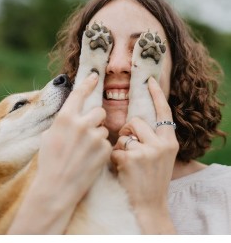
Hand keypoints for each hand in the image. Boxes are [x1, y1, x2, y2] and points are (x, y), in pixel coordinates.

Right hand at [8, 73, 111, 233]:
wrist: (56, 188)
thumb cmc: (49, 162)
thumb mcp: (48, 136)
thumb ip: (62, 123)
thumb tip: (70, 115)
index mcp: (65, 118)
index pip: (79, 94)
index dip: (88, 83)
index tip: (95, 76)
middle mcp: (81, 124)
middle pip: (100, 112)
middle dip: (96, 119)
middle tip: (89, 130)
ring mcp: (94, 137)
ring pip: (104, 129)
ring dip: (97, 136)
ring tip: (86, 150)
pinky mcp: (104, 150)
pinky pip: (106, 144)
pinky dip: (101, 149)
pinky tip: (90, 159)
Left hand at [111, 77, 178, 233]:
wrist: (150, 205)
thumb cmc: (152, 179)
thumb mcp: (162, 156)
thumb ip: (154, 138)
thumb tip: (136, 121)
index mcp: (169, 141)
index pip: (163, 112)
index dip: (156, 94)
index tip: (149, 80)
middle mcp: (161, 144)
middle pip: (135, 120)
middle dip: (127, 130)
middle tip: (128, 145)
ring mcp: (147, 151)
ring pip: (123, 134)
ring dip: (120, 146)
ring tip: (126, 161)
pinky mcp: (131, 159)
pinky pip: (114, 149)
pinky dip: (114, 158)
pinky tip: (121, 170)